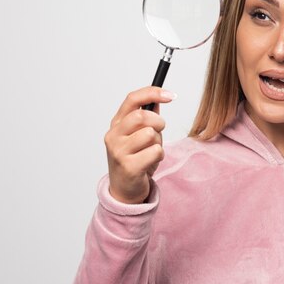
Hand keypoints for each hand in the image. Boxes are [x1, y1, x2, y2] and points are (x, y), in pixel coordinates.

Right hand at [104, 86, 175, 203]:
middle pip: (142, 117)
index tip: (170, 95)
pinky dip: (159, 156)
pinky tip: (150, 162)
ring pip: (150, 134)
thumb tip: (158, 99)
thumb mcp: (138, 136)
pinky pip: (155, 151)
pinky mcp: (128, 166)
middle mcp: (113, 136)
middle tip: (160, 131)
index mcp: (116, 124)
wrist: (125, 190)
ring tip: (151, 151)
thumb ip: (147, 118)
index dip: (152, 93)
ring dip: (158, 142)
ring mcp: (118, 151)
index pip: (132, 99)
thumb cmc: (134, 160)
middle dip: (158, 123)